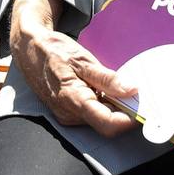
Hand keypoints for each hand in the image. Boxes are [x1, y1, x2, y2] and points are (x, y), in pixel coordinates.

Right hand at [9, 0, 137, 136]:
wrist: (29, 50)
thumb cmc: (54, 51)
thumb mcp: (82, 59)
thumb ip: (107, 78)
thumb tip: (131, 91)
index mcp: (74, 100)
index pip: (108, 124)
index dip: (130, 120)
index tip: (144, 108)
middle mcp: (70, 114)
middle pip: (106, 124)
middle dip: (124, 112)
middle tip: (137, 93)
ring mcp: (67, 115)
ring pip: (99, 120)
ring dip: (113, 107)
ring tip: (119, 87)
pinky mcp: (67, 112)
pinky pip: (91, 115)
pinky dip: (103, 104)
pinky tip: (104, 88)